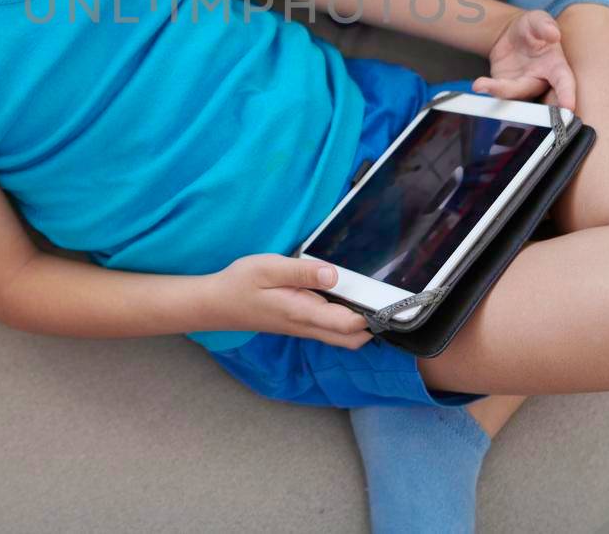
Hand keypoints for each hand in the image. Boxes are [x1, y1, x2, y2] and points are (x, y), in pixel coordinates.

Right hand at [209, 254, 374, 349]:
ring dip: (360, 324)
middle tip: (387, 300)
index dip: (373, 316)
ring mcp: (303, 329)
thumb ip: (303, 272)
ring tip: (371, 297)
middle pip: (352, 339)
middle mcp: (307, 326)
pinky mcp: (299, 325)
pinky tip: (345, 298)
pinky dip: (345, 321)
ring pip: (342, 338)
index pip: (349, 324)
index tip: (392, 300)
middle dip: (373, 326)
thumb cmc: (241, 284)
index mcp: (303, 313)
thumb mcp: (269, 268)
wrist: (216, 304)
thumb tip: (335, 274)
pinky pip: (330, 330)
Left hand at [472, 8, 577, 110]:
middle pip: (533, 93)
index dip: (567, 95)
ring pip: (513, 96)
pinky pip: (498, 93)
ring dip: (498, 92)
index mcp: (556, 67)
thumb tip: (553, 34)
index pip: (565, 83)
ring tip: (481, 84)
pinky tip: (479, 85)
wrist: (511, 35)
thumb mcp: (538, 20)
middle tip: (502, 89)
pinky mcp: (506, 89)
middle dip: (519, 96)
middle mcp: (541, 81)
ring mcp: (522, 87)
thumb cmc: (532, 28)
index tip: (568, 106)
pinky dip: (488, 89)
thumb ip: (545, 25)